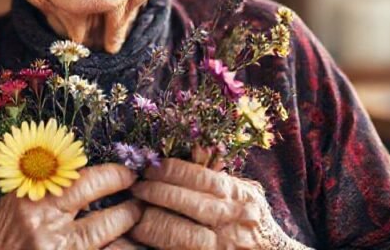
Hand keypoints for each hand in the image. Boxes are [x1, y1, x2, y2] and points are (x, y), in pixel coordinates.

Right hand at [0, 164, 142, 249]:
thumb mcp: (19, 199)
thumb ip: (51, 188)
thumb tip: (92, 176)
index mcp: (36, 200)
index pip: (88, 181)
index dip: (115, 177)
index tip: (129, 175)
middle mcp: (47, 229)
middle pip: (107, 218)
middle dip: (131, 210)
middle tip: (141, 203)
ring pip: (110, 246)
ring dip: (129, 237)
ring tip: (137, 228)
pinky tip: (123, 246)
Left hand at [130, 158, 311, 249]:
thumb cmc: (255, 222)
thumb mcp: (245, 193)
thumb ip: (219, 175)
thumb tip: (194, 149)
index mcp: (238, 195)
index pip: (197, 176)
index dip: (168, 170)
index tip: (149, 168)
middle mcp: (231, 219)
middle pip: (183, 201)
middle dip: (153, 192)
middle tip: (135, 188)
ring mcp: (220, 245)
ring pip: (175, 232)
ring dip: (149, 221)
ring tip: (134, 212)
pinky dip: (155, 244)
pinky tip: (141, 237)